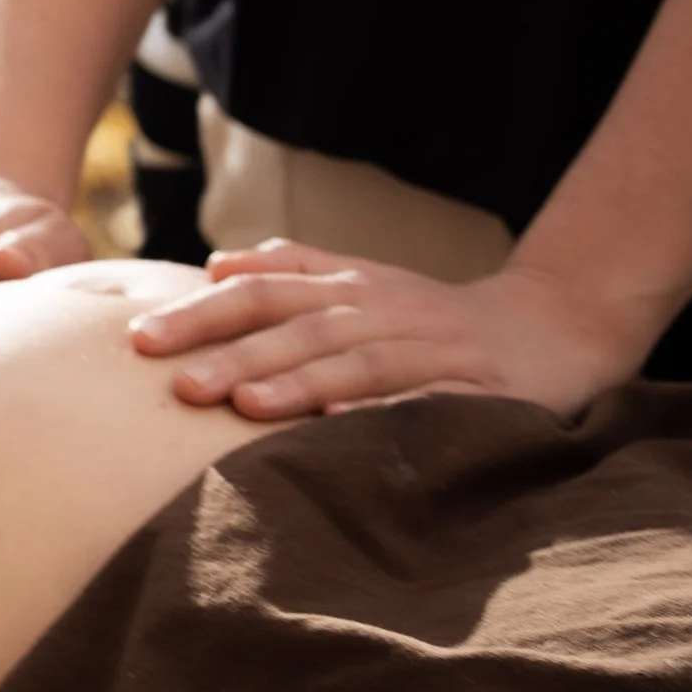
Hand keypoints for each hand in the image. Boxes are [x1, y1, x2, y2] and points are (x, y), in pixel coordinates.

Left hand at [126, 239, 643, 421]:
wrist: (555, 325)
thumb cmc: (438, 316)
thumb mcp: (366, 283)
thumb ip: (297, 269)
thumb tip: (218, 265)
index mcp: (348, 287)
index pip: (260, 293)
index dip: (200, 313)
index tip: (136, 338)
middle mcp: (381, 311)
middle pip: (296, 326)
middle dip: (230, 352)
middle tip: (172, 381)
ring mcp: (430, 348)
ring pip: (352, 360)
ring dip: (296, 382)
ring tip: (241, 405)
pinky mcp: (477, 389)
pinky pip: (425, 403)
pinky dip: (383, 413)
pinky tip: (343, 426)